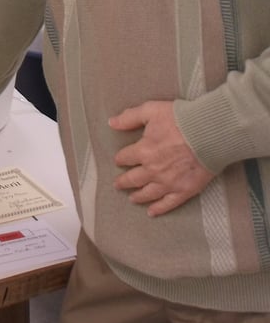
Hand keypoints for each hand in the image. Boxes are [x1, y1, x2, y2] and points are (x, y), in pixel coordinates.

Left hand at [109, 100, 214, 216]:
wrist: (210, 133)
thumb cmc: (181, 119)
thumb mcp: (151, 110)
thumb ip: (130, 117)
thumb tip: (112, 122)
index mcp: (143, 150)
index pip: (125, 157)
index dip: (121, 158)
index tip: (118, 160)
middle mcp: (153, 170)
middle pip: (133, 179)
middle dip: (124, 182)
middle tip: (118, 185)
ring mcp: (168, 182)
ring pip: (148, 193)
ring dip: (138, 197)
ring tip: (132, 199)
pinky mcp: (185, 190)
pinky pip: (168, 203)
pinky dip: (159, 209)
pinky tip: (152, 212)